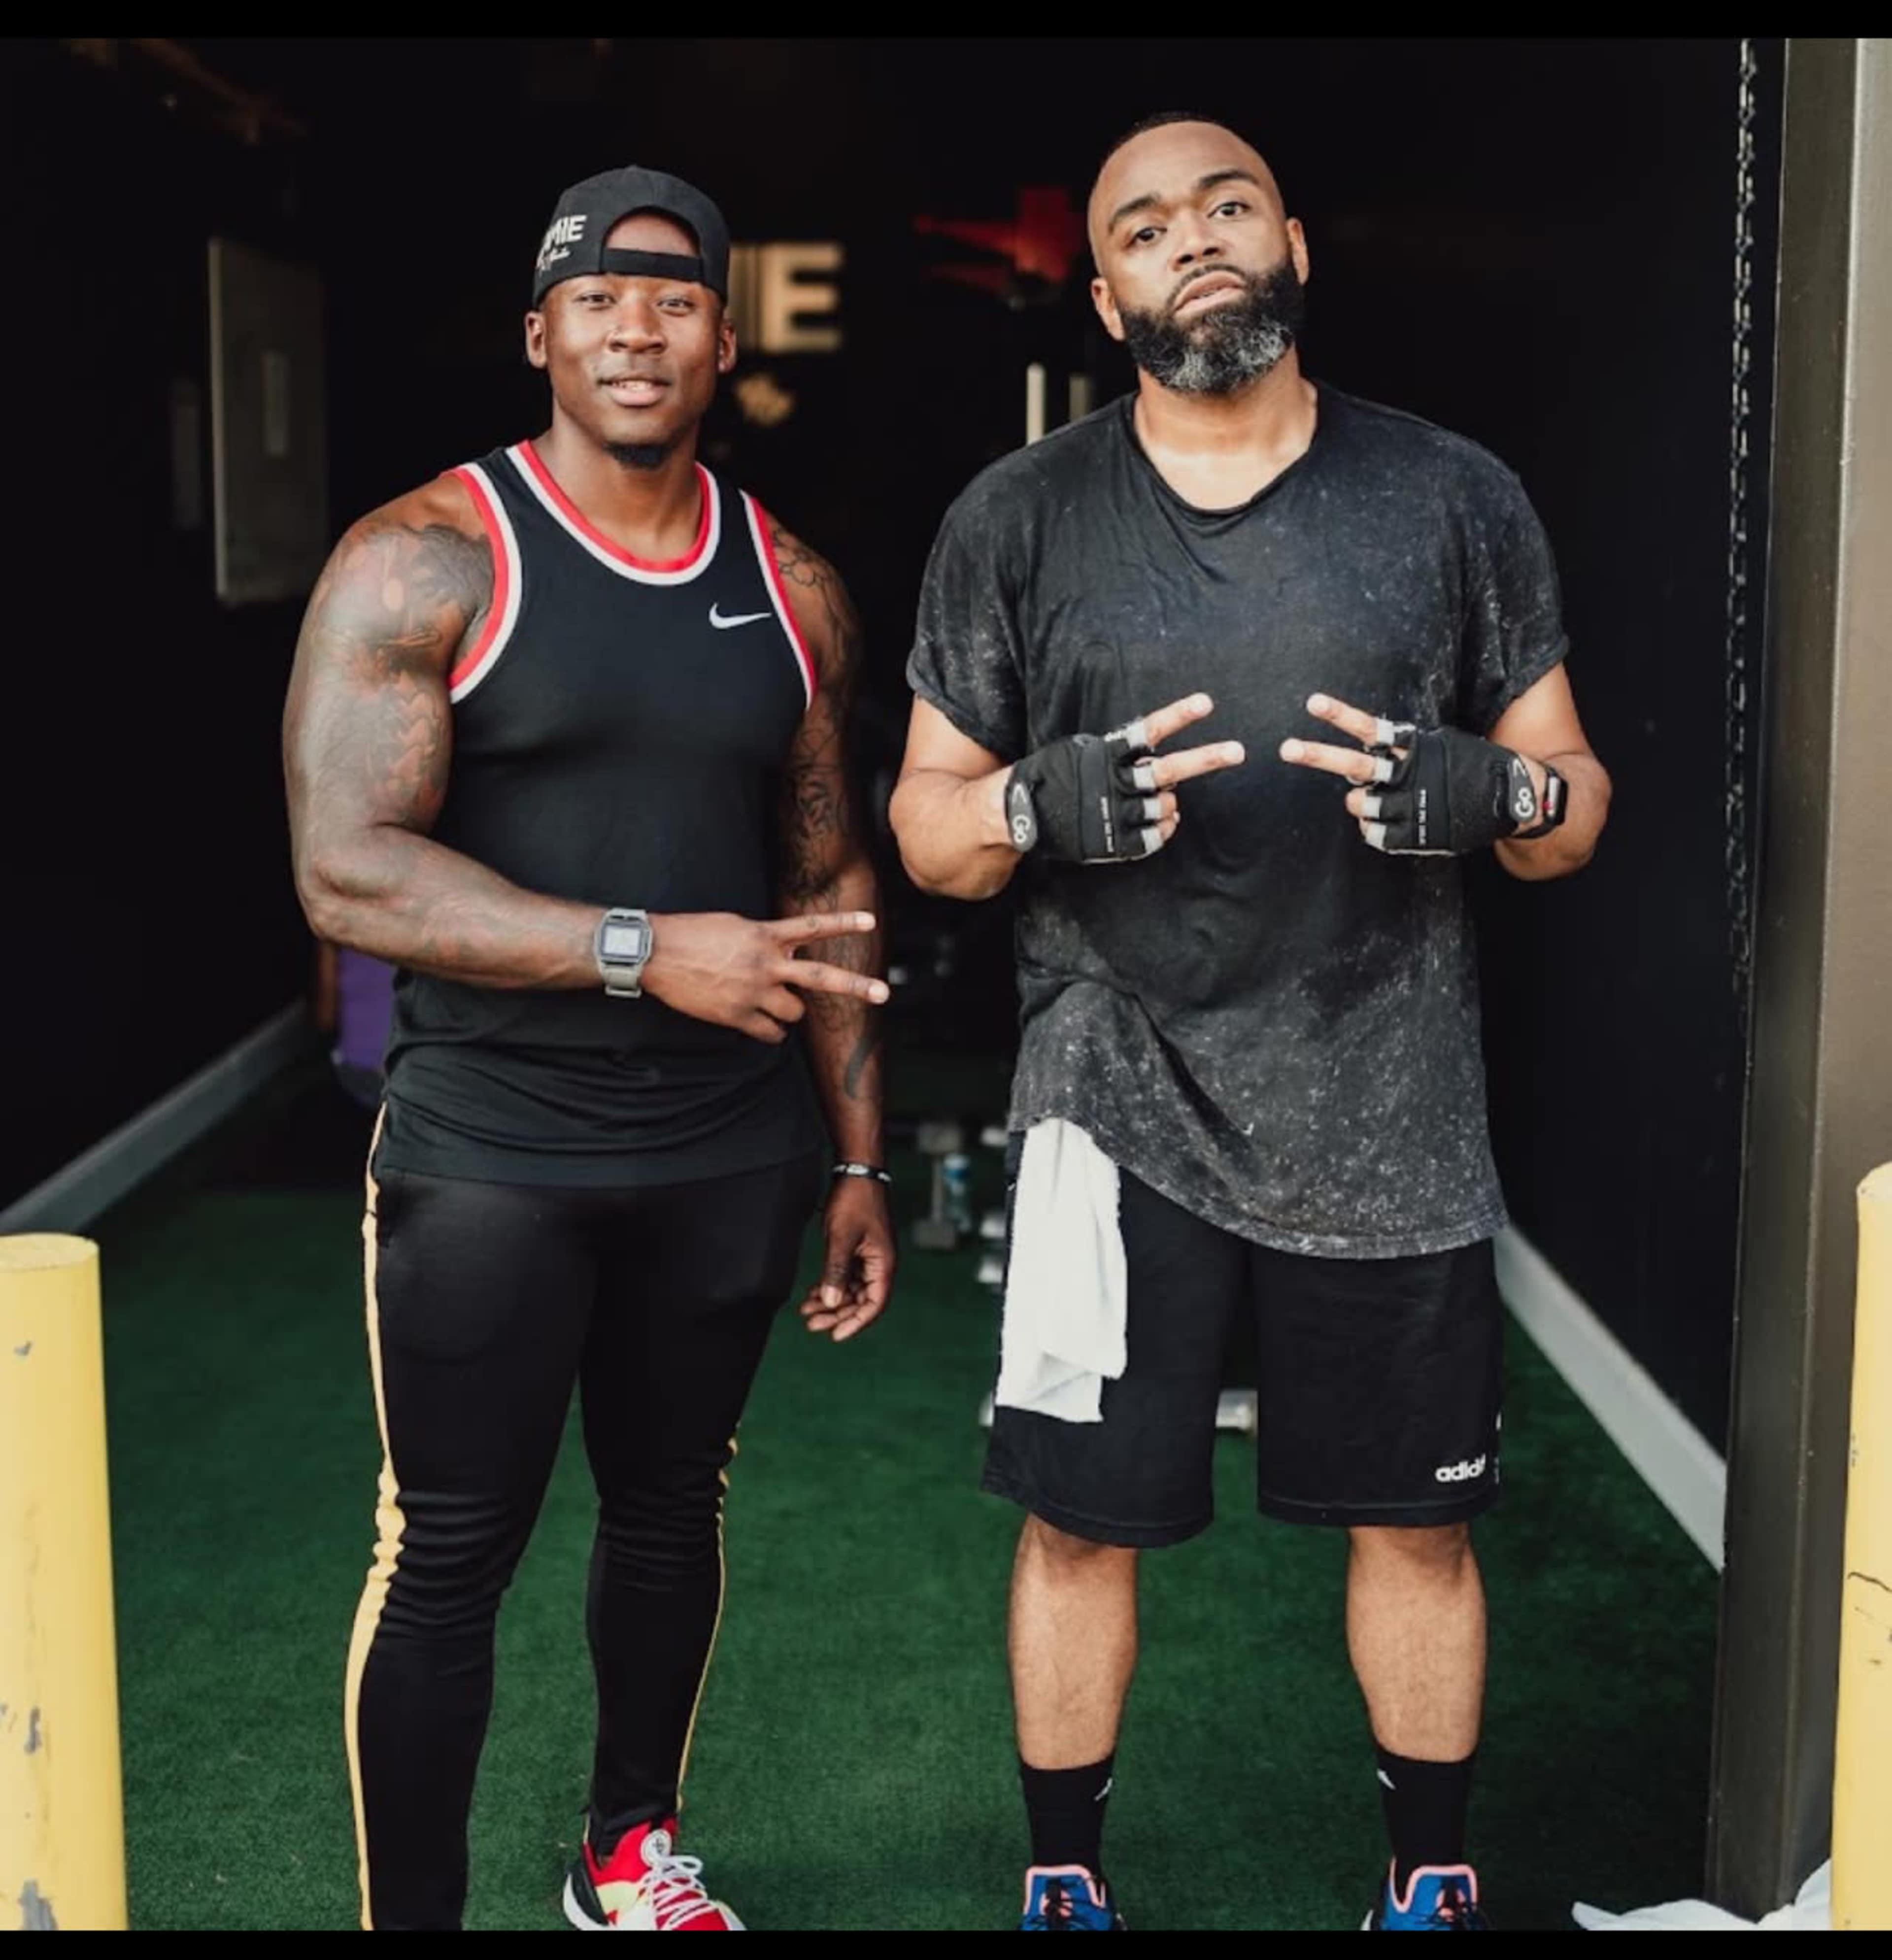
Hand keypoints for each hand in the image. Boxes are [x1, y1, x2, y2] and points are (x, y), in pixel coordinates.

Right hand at [641, 909, 886, 1043]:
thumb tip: (783, 951)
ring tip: (776, 1007)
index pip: (813, 927)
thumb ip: (764, 938)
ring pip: (794, 1012)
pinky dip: (770, 1031)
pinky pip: (770, 1033)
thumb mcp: (734, 926)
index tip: (871, 921)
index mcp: (765, 936)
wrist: (656, 953)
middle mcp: (766, 963)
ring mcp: (754, 992)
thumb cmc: (692, 934)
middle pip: (821, 977)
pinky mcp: (737, 1015)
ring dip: (790, 1012)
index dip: (844, 923)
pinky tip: (763, 1026)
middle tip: (884, 993)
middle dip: (856, 986)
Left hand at [798, 1175, 894, 1340]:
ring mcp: (869, 1257)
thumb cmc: (855, 1200)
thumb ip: (836, 1271)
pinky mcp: (859, 1249)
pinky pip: (846, 1276)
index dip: (856, 1323)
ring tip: (807, 1310)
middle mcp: (879, 1264)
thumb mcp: (841, 1238)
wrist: (857, 1171)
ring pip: (851, 1290)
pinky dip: (831, 1285)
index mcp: (883, 1264)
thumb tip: (831, 1302)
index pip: (874, 1304)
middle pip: (861, 1301)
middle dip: (837, 1314)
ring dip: (831, 1301)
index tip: (835, 1335)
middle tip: (812, 1324)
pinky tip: (813, 1292)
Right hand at [1006, 692, 1244, 861]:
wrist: (1018, 813)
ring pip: (1165, 805)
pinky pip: (1154, 838)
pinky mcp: (1113, 841)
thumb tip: (1152, 756)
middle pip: (1169, 769)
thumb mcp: (1078, 751)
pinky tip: (1163, 823)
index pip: (1149, 730)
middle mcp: (1114, 781)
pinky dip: (1164, 830)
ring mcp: (1115, 812)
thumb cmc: (1053, 776)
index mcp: (1106, 753)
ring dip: (1171, 804)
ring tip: (1166, 802)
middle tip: (1239, 752)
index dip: (1178, 716)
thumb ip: (1114, 751)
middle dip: (1206, 759)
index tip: (1207, 703)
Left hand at [1279, 693, 1540, 853]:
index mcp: (1413, 746)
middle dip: (1318, 755)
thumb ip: (1401, 749)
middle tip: (1286, 749)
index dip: (1341, 716)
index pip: (1371, 728)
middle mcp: (1407, 772)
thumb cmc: (1469, 767)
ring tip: (1373, 801)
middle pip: (1354, 763)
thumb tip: (1360, 757)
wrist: (1513, 797)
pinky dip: (1373, 830)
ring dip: (1358, 804)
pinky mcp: (1415, 833)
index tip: (1312, 702)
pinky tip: (1387, 825)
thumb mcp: (1439, 746)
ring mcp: (1409, 803)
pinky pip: (1374, 835)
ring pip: (1359, 804)